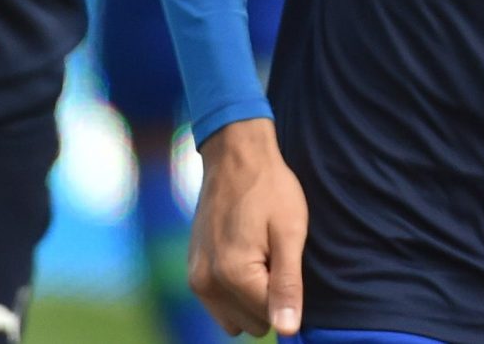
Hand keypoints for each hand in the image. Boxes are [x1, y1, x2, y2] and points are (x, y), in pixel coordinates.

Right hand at [190, 119, 307, 337]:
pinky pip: (219, 304)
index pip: (271, 317)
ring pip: (233, 319)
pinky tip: (245, 256)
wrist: (235, 156)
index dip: (287, 292)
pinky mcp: (192, 271)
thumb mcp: (290, 233)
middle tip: (274, 256)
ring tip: (261, 257)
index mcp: (233, 275)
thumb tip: (288, 331)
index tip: (285, 257)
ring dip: (251, 299)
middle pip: (252, 323)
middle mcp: (206, 284)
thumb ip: (288, 285)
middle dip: (267, 298)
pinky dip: (235, 292)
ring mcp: (195, 279)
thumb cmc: (270, 190)